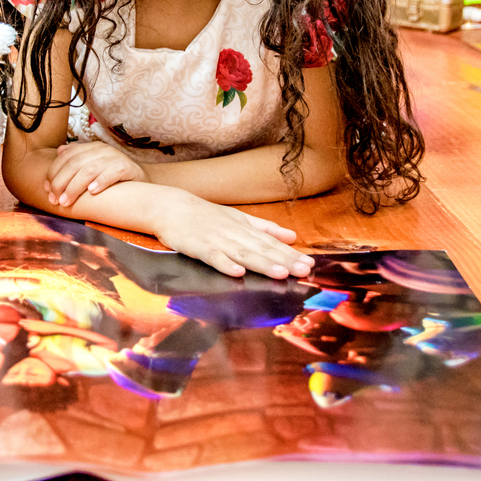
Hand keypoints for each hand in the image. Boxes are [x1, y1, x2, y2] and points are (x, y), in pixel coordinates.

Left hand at [45, 141, 146, 206]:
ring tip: (66, 202)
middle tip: (54, 200)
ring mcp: (115, 157)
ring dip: (75, 187)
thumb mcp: (93, 167)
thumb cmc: (112, 178)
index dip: (54, 172)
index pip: (67, 156)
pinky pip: (112, 173)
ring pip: (89, 170)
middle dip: (61, 183)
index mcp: (91, 148)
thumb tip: (59, 151)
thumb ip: (77, 159)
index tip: (46, 189)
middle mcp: (102, 150)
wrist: (141, 182)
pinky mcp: (127, 167)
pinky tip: (92, 192)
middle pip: (75, 164)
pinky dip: (101, 181)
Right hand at [150, 191, 314, 278]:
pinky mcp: (197, 246)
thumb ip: (265, 228)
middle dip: (284, 260)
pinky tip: (237, 274)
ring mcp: (216, 239)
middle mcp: (234, 232)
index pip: (271, 242)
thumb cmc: (206, 216)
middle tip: (304, 270)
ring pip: (242, 253)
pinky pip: (212, 256)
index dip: (290, 253)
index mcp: (244, 227)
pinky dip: (225, 264)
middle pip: (262, 248)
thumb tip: (292, 236)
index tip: (309, 264)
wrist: (171, 206)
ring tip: (281, 273)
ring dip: (262, 263)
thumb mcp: (238, 218)